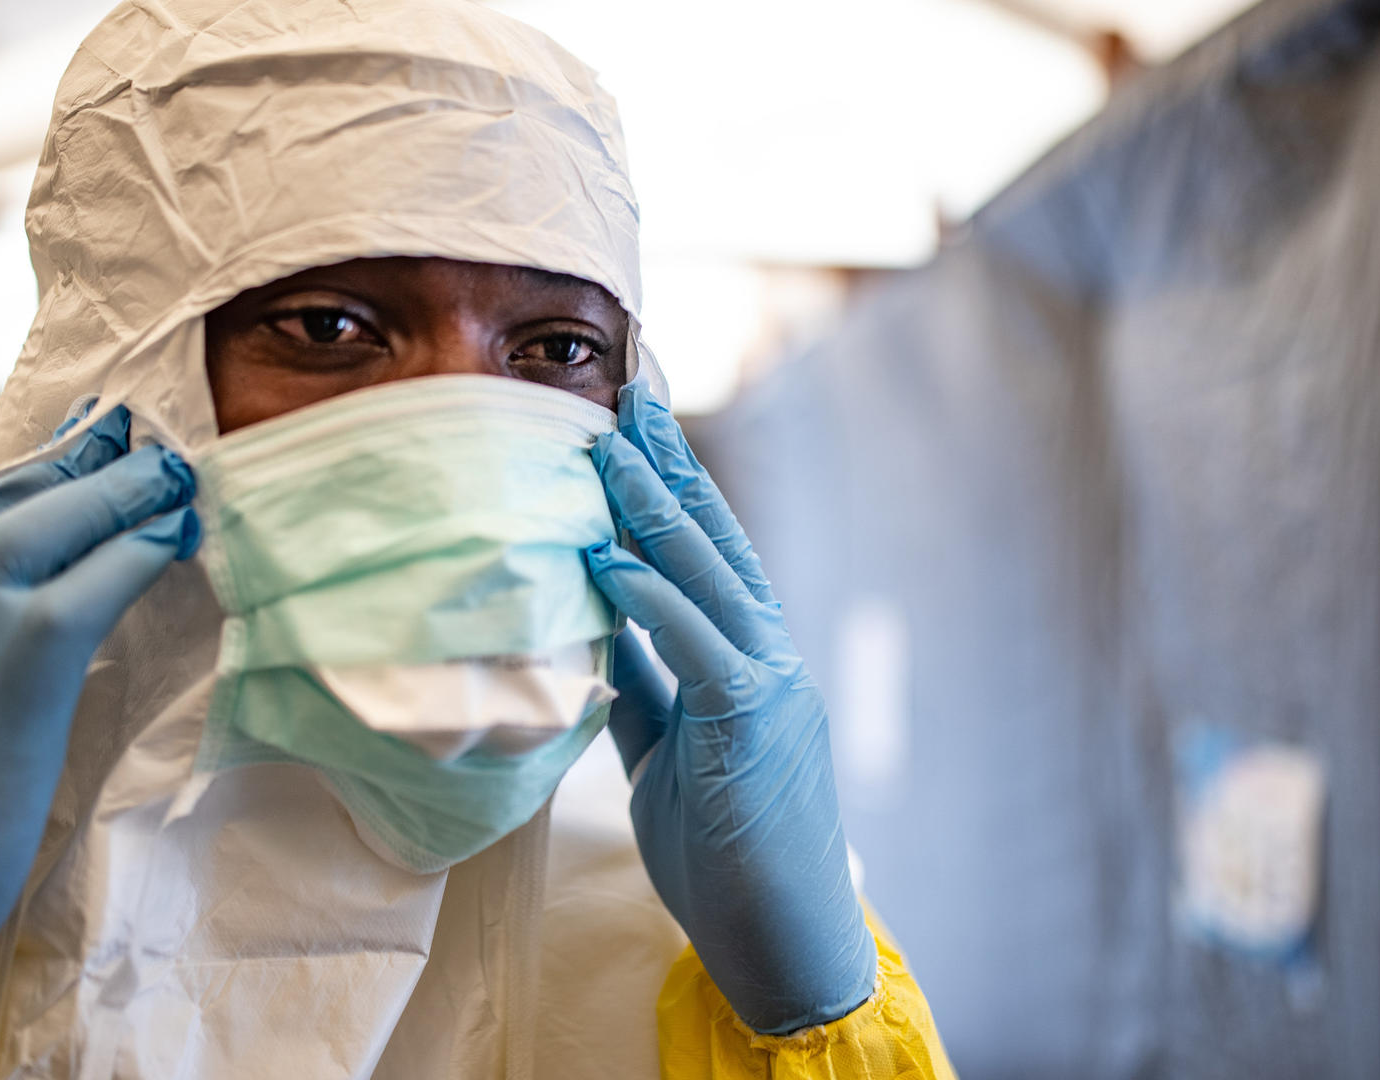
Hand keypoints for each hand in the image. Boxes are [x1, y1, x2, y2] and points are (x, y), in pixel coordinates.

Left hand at [584, 383, 874, 1034]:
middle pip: (714, 539)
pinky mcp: (758, 726)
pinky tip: (612, 558)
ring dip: (653, 507)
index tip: (625, 426)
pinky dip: (655, 600)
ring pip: (711, 576)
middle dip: (667, 461)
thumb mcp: (665, 757)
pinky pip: (701, 649)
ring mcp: (772, 685)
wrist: (782, 943)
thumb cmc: (726, 857)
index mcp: (748, 659)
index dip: (664, 485)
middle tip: (628, 387)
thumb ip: (642, 689)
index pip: (704, 553)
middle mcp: (769, 655)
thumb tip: (597, 633)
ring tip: (605, 446)